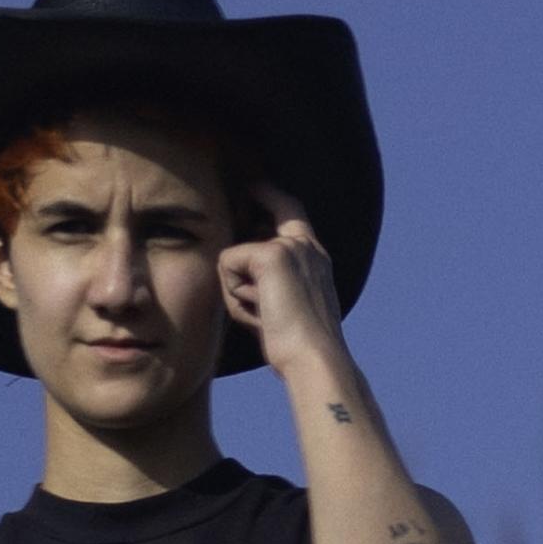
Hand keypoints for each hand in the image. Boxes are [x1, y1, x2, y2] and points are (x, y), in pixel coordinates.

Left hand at [219, 182, 344, 368]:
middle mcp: (305, 245)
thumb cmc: (299, 349)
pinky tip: (257, 316)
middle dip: (255, 200)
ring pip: (235, 256)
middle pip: (271, 201)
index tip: (253, 185)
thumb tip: (234, 276)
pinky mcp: (270, 255)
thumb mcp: (286, 310)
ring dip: (238, 292)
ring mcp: (289, 246)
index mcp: (316, 258)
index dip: (270, 196)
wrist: (315, 358)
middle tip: (246, 231)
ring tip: (262, 316)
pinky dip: (235, 298)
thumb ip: (267, 287)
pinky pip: (227, 265)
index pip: (291, 212)